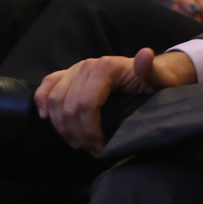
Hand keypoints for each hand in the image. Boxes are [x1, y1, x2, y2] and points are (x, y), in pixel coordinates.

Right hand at [35, 49, 194, 153]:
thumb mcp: (161, 79)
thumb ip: (152, 70)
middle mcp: (86, 65)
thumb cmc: (157, 81)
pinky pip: (47, 86)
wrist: (150, 73)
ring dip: (62, 127)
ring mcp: (75, 69)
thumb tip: (145, 54)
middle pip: (68, 107)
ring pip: (54, 101)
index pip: (85, 104)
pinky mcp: (68, 74)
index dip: (90, 130)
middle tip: (93, 150)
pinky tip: (45, 119)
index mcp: (105, 67)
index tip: (101, 146)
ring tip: (79, 143)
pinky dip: (41, 102)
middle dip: (78, 134)